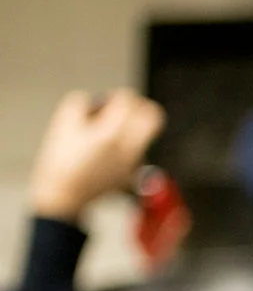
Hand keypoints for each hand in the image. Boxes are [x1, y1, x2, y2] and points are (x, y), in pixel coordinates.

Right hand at [27, 90, 164, 220]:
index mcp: (111, 135)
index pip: (130, 101)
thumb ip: (83, 103)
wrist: (64, 195)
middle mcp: (129, 149)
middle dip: (140, 107)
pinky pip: (138, 151)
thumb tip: (102, 102)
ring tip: (107, 134)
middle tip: (123, 110)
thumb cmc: (60, 159)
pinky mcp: (134, 173)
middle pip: (154, 116)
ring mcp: (135, 163)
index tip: (109, 101)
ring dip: (132, 127)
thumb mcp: (63, 122)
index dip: (119, 95)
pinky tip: (107, 152)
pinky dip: (127, 145)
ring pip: (146, 135)